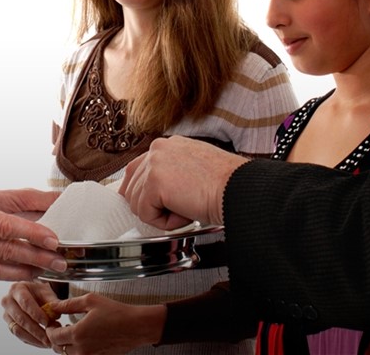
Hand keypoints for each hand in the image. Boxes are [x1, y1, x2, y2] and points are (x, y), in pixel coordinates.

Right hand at [1, 281, 59, 347]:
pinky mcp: (9, 325)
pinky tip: (41, 342)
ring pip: (18, 329)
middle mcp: (8, 300)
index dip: (36, 314)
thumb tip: (55, 315)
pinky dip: (31, 340)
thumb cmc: (40, 293)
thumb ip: (53, 302)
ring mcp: (7, 314)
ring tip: (47, 341)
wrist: (33, 295)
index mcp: (17, 289)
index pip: (25, 302)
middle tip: (48, 337)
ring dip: (33, 338)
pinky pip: (19, 335)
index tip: (47, 322)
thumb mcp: (47, 293)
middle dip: (36, 330)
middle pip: (21, 318)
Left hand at [45, 293, 165, 354]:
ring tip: (71, 331)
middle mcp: (81, 349)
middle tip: (58, 326)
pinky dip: (76, 349)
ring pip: (68, 354)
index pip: (53, 336)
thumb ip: (68, 304)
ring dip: (65, 344)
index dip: (49, 329)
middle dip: (55, 337)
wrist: (135, 326)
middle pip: (58, 348)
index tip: (52, 321)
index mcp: (77, 333)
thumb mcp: (90, 301)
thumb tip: (53, 306)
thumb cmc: (115, 312)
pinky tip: (82, 338)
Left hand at [119, 135, 246, 228]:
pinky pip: (145, 214)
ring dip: (161, 215)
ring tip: (186, 209)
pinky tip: (185, 214)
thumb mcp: (192, 170)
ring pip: (137, 203)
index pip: (136, 170)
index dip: (144, 193)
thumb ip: (170, 174)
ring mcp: (154, 163)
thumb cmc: (224, 184)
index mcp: (166, 145)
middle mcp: (157, 149)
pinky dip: (164, 222)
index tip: (157, 204)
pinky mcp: (154, 182)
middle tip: (179, 209)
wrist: (237, 188)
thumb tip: (153, 192)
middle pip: (131, 188)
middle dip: (152, 206)